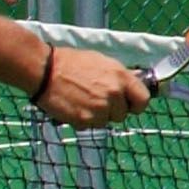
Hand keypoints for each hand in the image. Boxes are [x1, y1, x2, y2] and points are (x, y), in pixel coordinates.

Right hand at [34, 46, 150, 126]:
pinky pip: (90, 126)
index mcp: (121, 77)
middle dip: (112, 110)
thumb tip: (136, 81)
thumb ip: (120, 76)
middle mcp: (114, 93)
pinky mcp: (85, 119)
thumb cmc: (71, 63)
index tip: (129, 104)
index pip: (143, 100)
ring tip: (82, 101)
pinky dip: (83, 120)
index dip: (135, 104)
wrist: (45, 70)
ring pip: (106, 121)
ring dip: (97, 116)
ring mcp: (100, 108)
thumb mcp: (102, 62)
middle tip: (96, 100)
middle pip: (123, 114)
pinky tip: (74, 106)